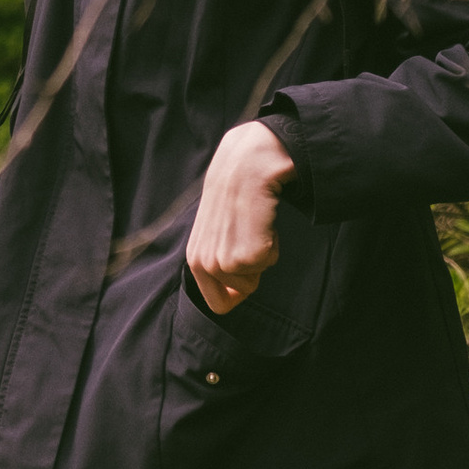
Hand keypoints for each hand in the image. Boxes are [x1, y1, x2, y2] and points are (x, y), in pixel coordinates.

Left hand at [186, 118, 295, 314]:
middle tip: (250, 235)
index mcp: (195, 258)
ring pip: (258, 277)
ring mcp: (224, 261)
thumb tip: (233, 287)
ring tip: (254, 224)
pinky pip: (271, 262)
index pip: (218, 303)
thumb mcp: (215, 229)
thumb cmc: (234, 194)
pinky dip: (274, 243)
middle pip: (243, 293)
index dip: (239, 294)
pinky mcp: (246, 255)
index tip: (248, 272)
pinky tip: (262, 219)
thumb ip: (218, 255)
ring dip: (264, 252)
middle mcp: (204, 263)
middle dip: (255, 269)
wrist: (246, 165)